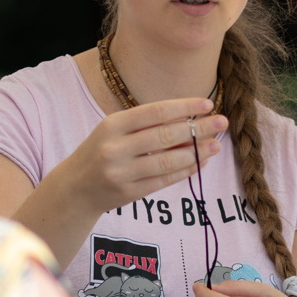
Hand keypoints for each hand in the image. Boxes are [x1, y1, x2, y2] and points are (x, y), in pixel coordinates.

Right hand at [52, 97, 226, 217]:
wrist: (74, 188)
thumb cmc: (101, 151)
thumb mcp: (114, 131)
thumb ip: (146, 126)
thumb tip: (190, 121)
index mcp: (112, 125)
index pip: (155, 112)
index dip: (183, 106)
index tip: (207, 103)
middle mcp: (115, 148)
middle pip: (165, 135)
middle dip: (198, 127)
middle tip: (222, 121)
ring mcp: (121, 173)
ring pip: (167, 161)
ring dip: (196, 152)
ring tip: (216, 144)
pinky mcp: (129, 193)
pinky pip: (164, 181)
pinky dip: (185, 170)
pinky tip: (200, 162)